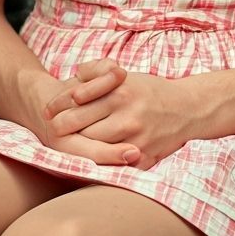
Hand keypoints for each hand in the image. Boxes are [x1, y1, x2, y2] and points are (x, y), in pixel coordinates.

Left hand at [43, 60, 194, 168]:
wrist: (188, 109)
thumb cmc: (150, 90)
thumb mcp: (124, 74)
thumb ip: (97, 71)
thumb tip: (73, 73)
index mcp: (120, 91)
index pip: (79, 100)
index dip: (59, 106)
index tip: (46, 110)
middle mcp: (127, 114)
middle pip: (83, 126)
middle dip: (62, 128)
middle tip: (49, 129)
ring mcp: (135, 138)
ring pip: (94, 147)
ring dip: (78, 146)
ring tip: (63, 143)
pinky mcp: (143, 157)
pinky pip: (114, 164)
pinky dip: (99, 162)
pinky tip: (86, 159)